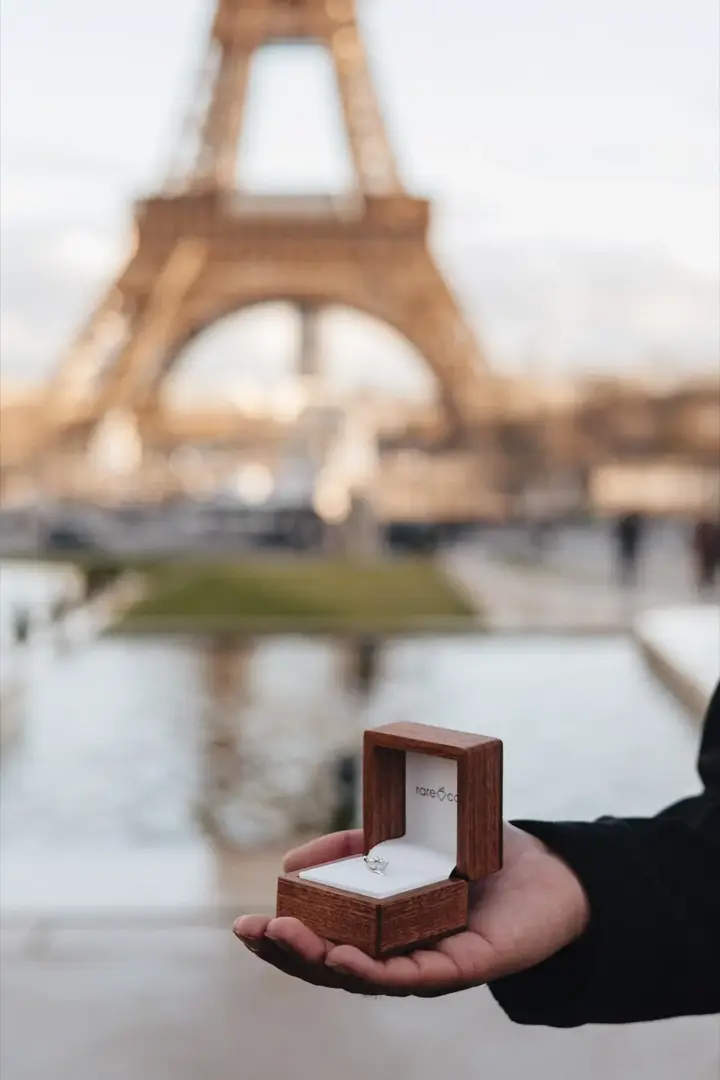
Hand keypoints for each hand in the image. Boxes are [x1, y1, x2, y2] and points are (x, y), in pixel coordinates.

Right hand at [233, 824, 589, 996]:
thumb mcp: (398, 838)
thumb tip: (291, 861)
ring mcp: (424, 966)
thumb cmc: (472, 853)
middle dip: (285, 953)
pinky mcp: (459, 969)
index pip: (318, 944)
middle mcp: (394, 955)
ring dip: (317, 961)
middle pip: (329, 968)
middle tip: (251, 931)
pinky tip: (343, 958)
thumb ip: (350, 846)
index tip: (242, 922)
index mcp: (376, 929)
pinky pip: (410, 975)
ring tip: (283, 937)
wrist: (547, 867)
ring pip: (361, 977)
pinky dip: (373, 971)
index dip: (279, 939)